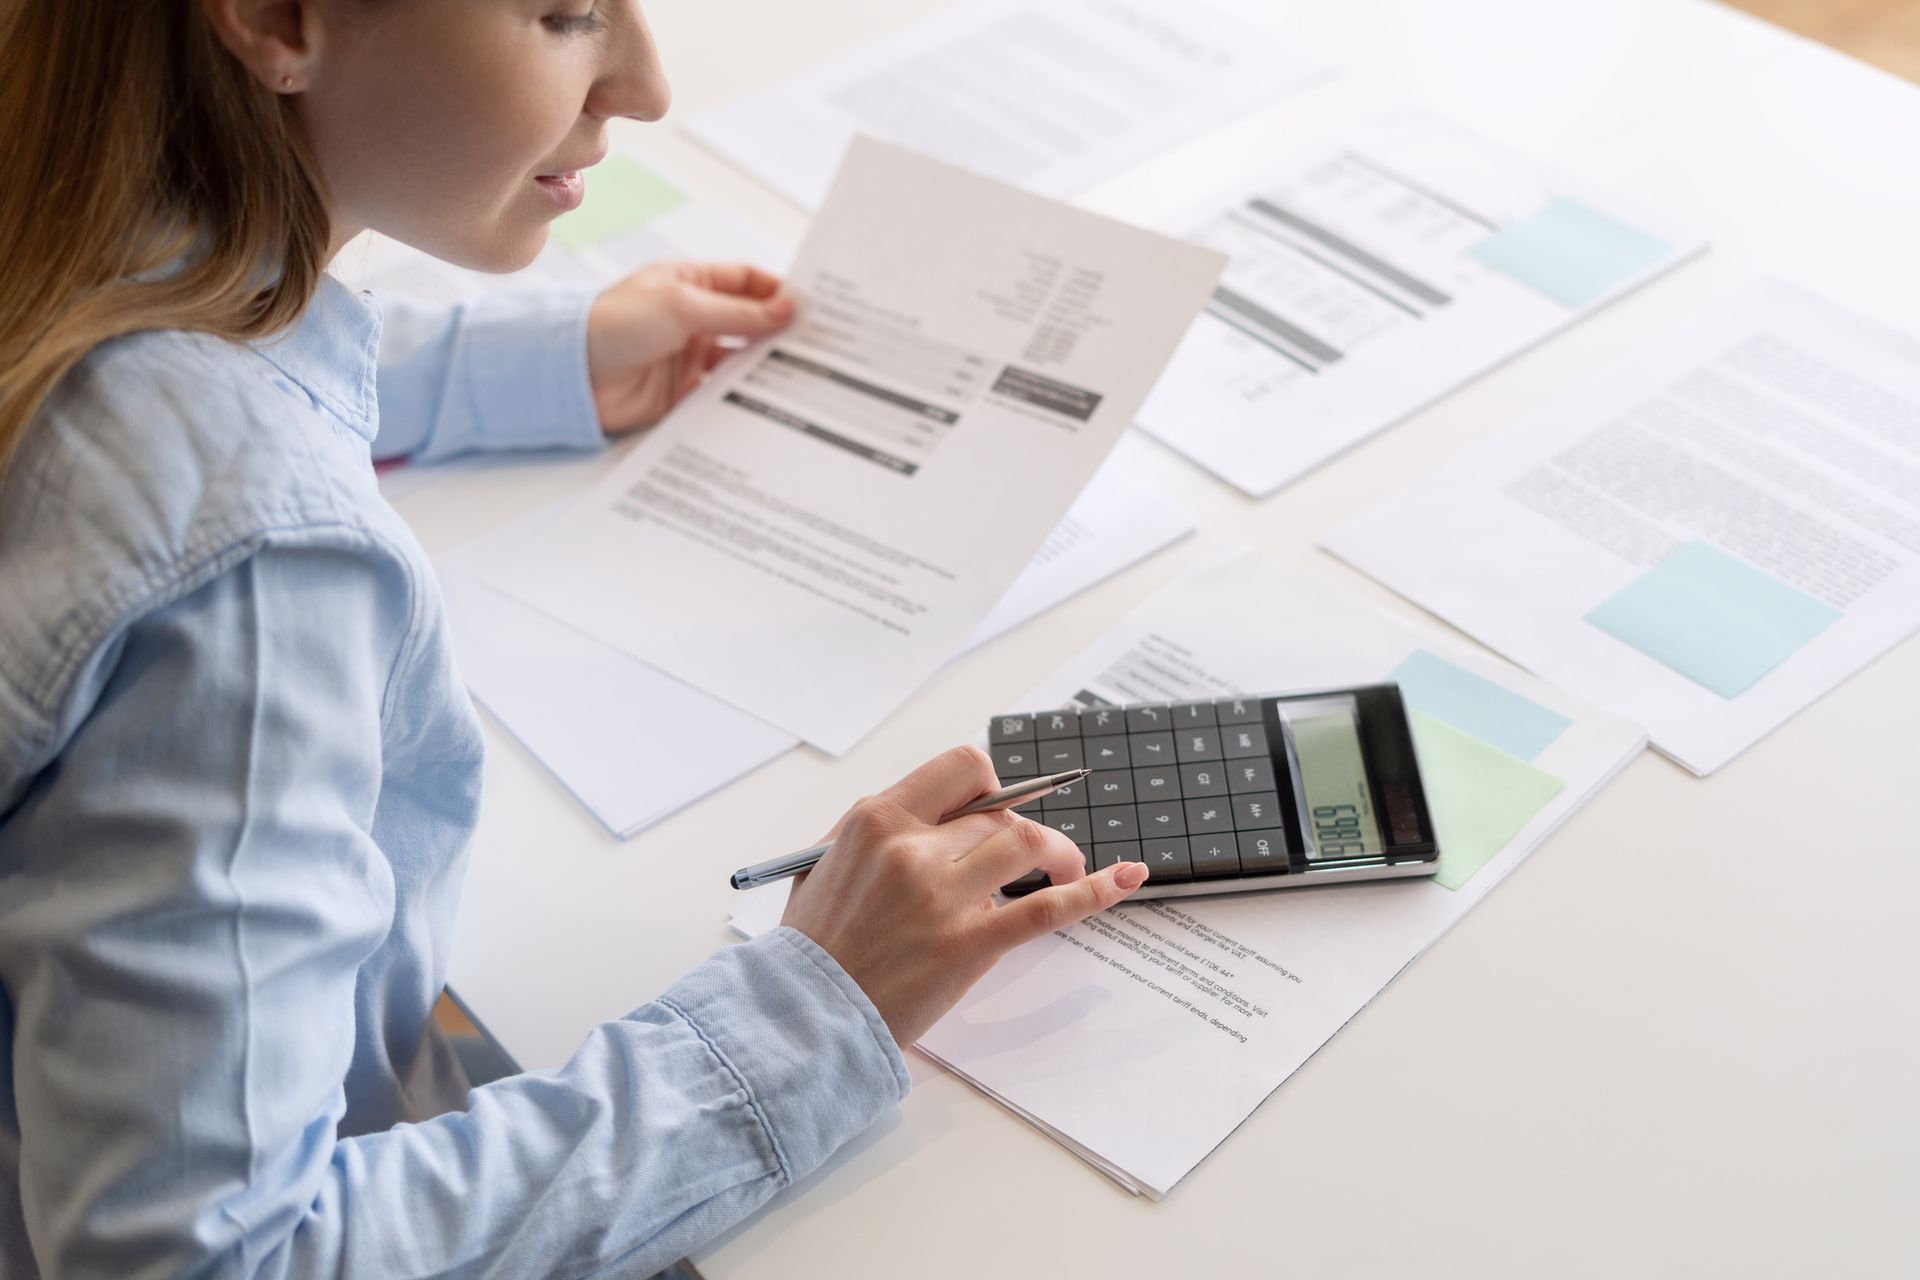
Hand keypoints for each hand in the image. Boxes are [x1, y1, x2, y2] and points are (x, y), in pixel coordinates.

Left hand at [585, 261, 795, 433]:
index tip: (812, 307)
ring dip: (767, 366)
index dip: (779, 291)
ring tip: (804, 374)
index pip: (746, 282)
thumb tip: (788, 309)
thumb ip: (737, 313)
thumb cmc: (614, 325)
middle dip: (781, 332)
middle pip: (750, 323)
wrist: (570, 376)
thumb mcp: (682, 307)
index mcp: (690, 284)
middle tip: (820, 343)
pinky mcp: (686, 392)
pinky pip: (725, 393)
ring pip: (742, 360)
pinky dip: (746, 396)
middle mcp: (694, 318)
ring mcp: (691, 355)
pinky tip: (770, 400)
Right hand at [781, 745, 1148, 1047]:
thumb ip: (874, 835)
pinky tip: (1125, 879)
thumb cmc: (812, 950)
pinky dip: (1093, 890)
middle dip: (1025, 830)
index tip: (999, 807)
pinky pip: (1044, 907)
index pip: (961, 770)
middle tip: (1037, 855)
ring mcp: (944, 895)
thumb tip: (929, 821)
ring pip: (1026, 844)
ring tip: (1069, 870)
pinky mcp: (969, 944)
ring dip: (1059, 853)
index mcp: (876, 820)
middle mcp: (912, 847)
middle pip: (999, 813)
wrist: (802, 1018)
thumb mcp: (822, 866)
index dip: (993, 785)